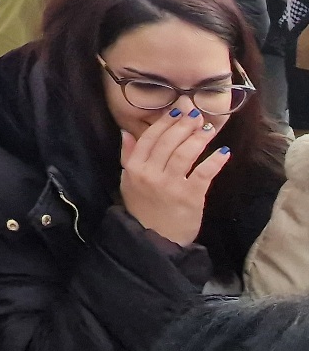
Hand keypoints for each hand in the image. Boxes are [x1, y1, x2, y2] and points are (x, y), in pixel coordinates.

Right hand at [119, 108, 229, 246]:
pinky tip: (223, 151)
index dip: (164, 122)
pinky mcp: (190, 197)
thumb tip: (126, 131)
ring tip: (208, 127)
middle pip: (169, 142)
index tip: (176, 110)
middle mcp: (151, 174)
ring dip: (199, 138)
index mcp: (135, 168)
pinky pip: (204, 174)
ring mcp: (171, 185)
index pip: (150, 138)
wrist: (154, 240)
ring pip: (185, 154)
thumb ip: (128, 155)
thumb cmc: (142, 208)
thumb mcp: (127, 180)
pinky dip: (214, 161)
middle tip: (195, 113)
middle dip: (184, 125)